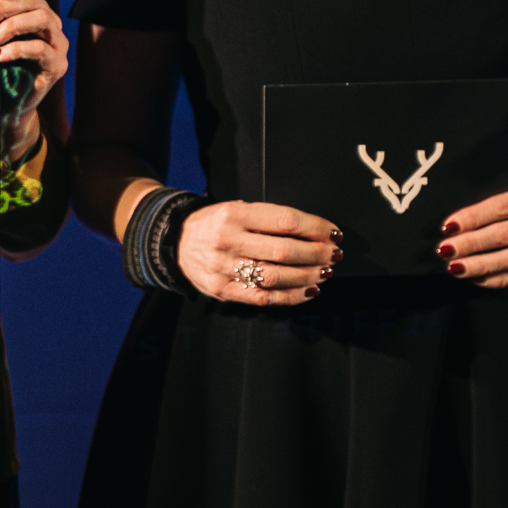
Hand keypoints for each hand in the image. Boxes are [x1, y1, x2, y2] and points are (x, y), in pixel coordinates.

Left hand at [0, 0, 68, 162]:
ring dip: (12, 24)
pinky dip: (16, 49)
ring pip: (42, 18)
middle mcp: (51, 26)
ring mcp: (58, 45)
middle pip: (34, 0)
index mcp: (36, 15)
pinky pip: (40, 49)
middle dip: (4, 6)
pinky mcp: (57, 65)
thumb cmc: (1, 73)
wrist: (11, 108)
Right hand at [174, 199, 340, 306]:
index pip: (285, 220)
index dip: (315, 227)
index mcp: (234, 214)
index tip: (333, 233)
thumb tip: (314, 233)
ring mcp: (223, 268)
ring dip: (308, 276)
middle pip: (284, 250)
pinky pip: (263, 298)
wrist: (173, 242)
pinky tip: (308, 290)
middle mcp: (228, 241)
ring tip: (324, 272)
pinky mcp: (222, 290)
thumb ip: (269, 220)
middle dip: (317, 253)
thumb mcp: (237, 209)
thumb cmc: (214, 224)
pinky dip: (291, 296)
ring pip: (276, 276)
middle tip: (334, 255)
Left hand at [441, 177, 507, 288]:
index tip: (449, 226)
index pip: (504, 206)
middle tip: (445, 250)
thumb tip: (461, 222)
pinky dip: (499, 279)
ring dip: (481, 265)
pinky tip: (477, 278)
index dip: (474, 217)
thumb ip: (505, 202)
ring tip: (456, 267)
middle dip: (472, 244)